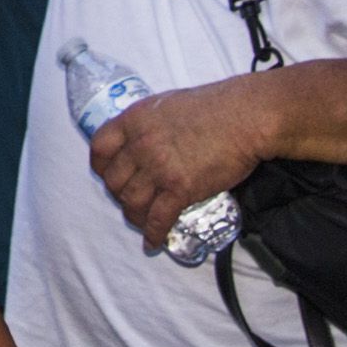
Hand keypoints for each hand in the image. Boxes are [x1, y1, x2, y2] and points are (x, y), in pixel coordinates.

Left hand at [88, 72, 270, 252]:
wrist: (246, 116)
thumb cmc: (216, 106)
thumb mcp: (169, 104)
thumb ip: (150, 123)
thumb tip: (145, 138)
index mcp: (135, 120)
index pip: (99, 148)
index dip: (101, 167)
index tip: (108, 175)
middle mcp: (141, 144)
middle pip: (113, 180)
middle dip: (119, 194)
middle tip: (131, 199)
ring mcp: (159, 167)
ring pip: (131, 203)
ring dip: (134, 216)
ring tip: (142, 221)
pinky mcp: (180, 188)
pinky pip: (157, 219)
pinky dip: (153, 234)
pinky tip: (154, 242)